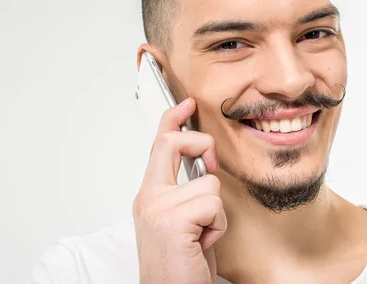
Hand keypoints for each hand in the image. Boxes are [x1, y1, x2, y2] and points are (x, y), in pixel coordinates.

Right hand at [132, 98, 226, 283]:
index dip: (173, 119)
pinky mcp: (172, 220)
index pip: (159, 144)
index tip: (186, 104)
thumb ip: (186, 192)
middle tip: (208, 165)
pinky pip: (214, 205)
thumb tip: (206, 167)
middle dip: (200, 144)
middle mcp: (149, 197)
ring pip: (209, 183)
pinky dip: (217, 226)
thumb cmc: (179, 263)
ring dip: (215, 212)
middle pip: (174, 143)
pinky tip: (202, 243)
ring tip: (201, 234)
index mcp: (150, 195)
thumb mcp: (183, 221)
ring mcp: (158, 207)